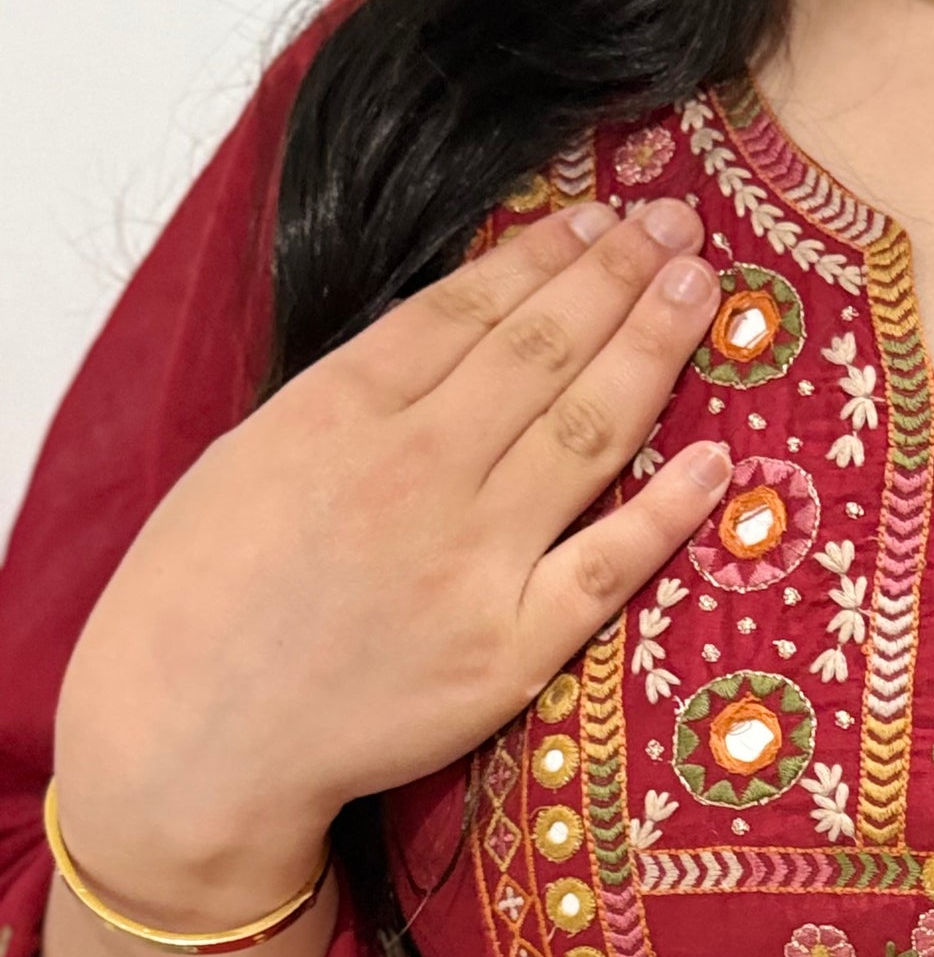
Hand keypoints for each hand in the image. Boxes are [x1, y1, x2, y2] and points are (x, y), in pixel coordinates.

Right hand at [53, 199, 730, 926]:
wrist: (191, 738)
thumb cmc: (199, 599)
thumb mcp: (250, 456)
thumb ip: (348, 399)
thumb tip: (444, 341)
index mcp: (340, 409)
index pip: (469, 309)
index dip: (546, 256)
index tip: (599, 218)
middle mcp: (417, 468)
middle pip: (544, 351)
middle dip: (619, 277)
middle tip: (679, 227)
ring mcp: (471, 558)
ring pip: (588, 432)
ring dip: (653, 350)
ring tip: (703, 290)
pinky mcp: (509, 648)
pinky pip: (608, 566)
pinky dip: (670, 511)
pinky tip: (718, 459)